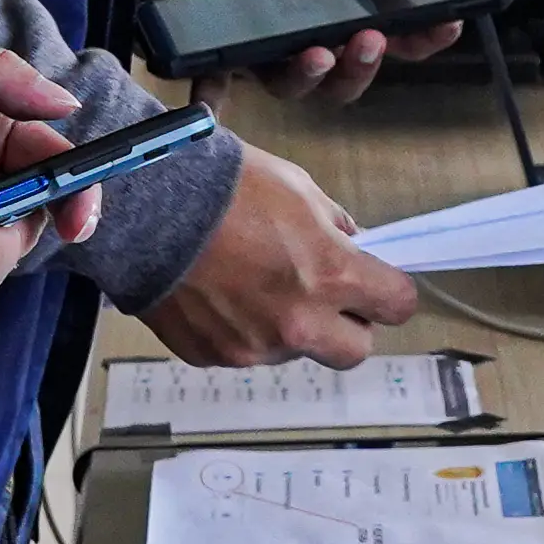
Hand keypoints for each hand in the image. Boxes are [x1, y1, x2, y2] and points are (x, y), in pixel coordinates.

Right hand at [141, 143, 423, 368]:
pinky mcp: (213, 356)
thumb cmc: (225, 187)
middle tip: (325, 296)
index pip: (397, 305)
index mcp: (330, 276)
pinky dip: (242, 329)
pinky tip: (219, 293)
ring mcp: (253, 347)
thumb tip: (349, 245)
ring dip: (290, 327)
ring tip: (254, 283)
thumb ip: (333, 227)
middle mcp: (298, 323)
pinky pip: (246, 351)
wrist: (146, 209)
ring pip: (295, 351)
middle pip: (356, 350)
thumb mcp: (297, 189)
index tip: (376, 284)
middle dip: (348, 325)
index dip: (390, 293)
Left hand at [142, 0, 465, 101]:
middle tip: (372, 40)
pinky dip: (228, 95)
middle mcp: (309, 43)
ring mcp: (269, 56)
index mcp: (337, 14)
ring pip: (301, 86)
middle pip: (350, 76)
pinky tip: (236, 92)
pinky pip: (226, 87)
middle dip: (366, 65)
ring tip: (321, 54)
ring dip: (317, 76)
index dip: (424, 38)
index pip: (393, 36)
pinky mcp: (225, 58)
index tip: (446, 23)